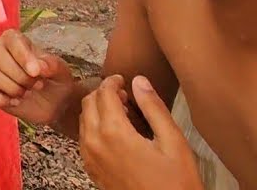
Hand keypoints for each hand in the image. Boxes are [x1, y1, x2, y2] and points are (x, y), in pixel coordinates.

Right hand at [0, 29, 77, 125]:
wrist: (54, 103)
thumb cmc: (55, 80)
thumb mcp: (61, 71)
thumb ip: (52, 65)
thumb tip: (39, 66)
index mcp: (14, 40)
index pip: (11, 40)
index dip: (22, 56)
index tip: (36, 72)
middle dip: (19, 75)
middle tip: (36, 85)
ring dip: (12, 87)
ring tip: (27, 92)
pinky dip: (0, 99)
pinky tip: (15, 102)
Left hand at [80, 76, 202, 189]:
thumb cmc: (175, 182)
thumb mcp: (172, 142)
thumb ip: (154, 108)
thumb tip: (139, 81)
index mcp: (113, 133)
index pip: (103, 94)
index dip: (112, 81)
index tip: (122, 79)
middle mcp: (95, 143)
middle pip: (88, 104)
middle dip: (103, 94)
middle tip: (124, 95)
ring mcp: (90, 157)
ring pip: (83, 120)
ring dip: (97, 110)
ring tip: (121, 112)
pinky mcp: (91, 169)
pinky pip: (84, 139)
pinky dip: (93, 127)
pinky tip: (114, 131)